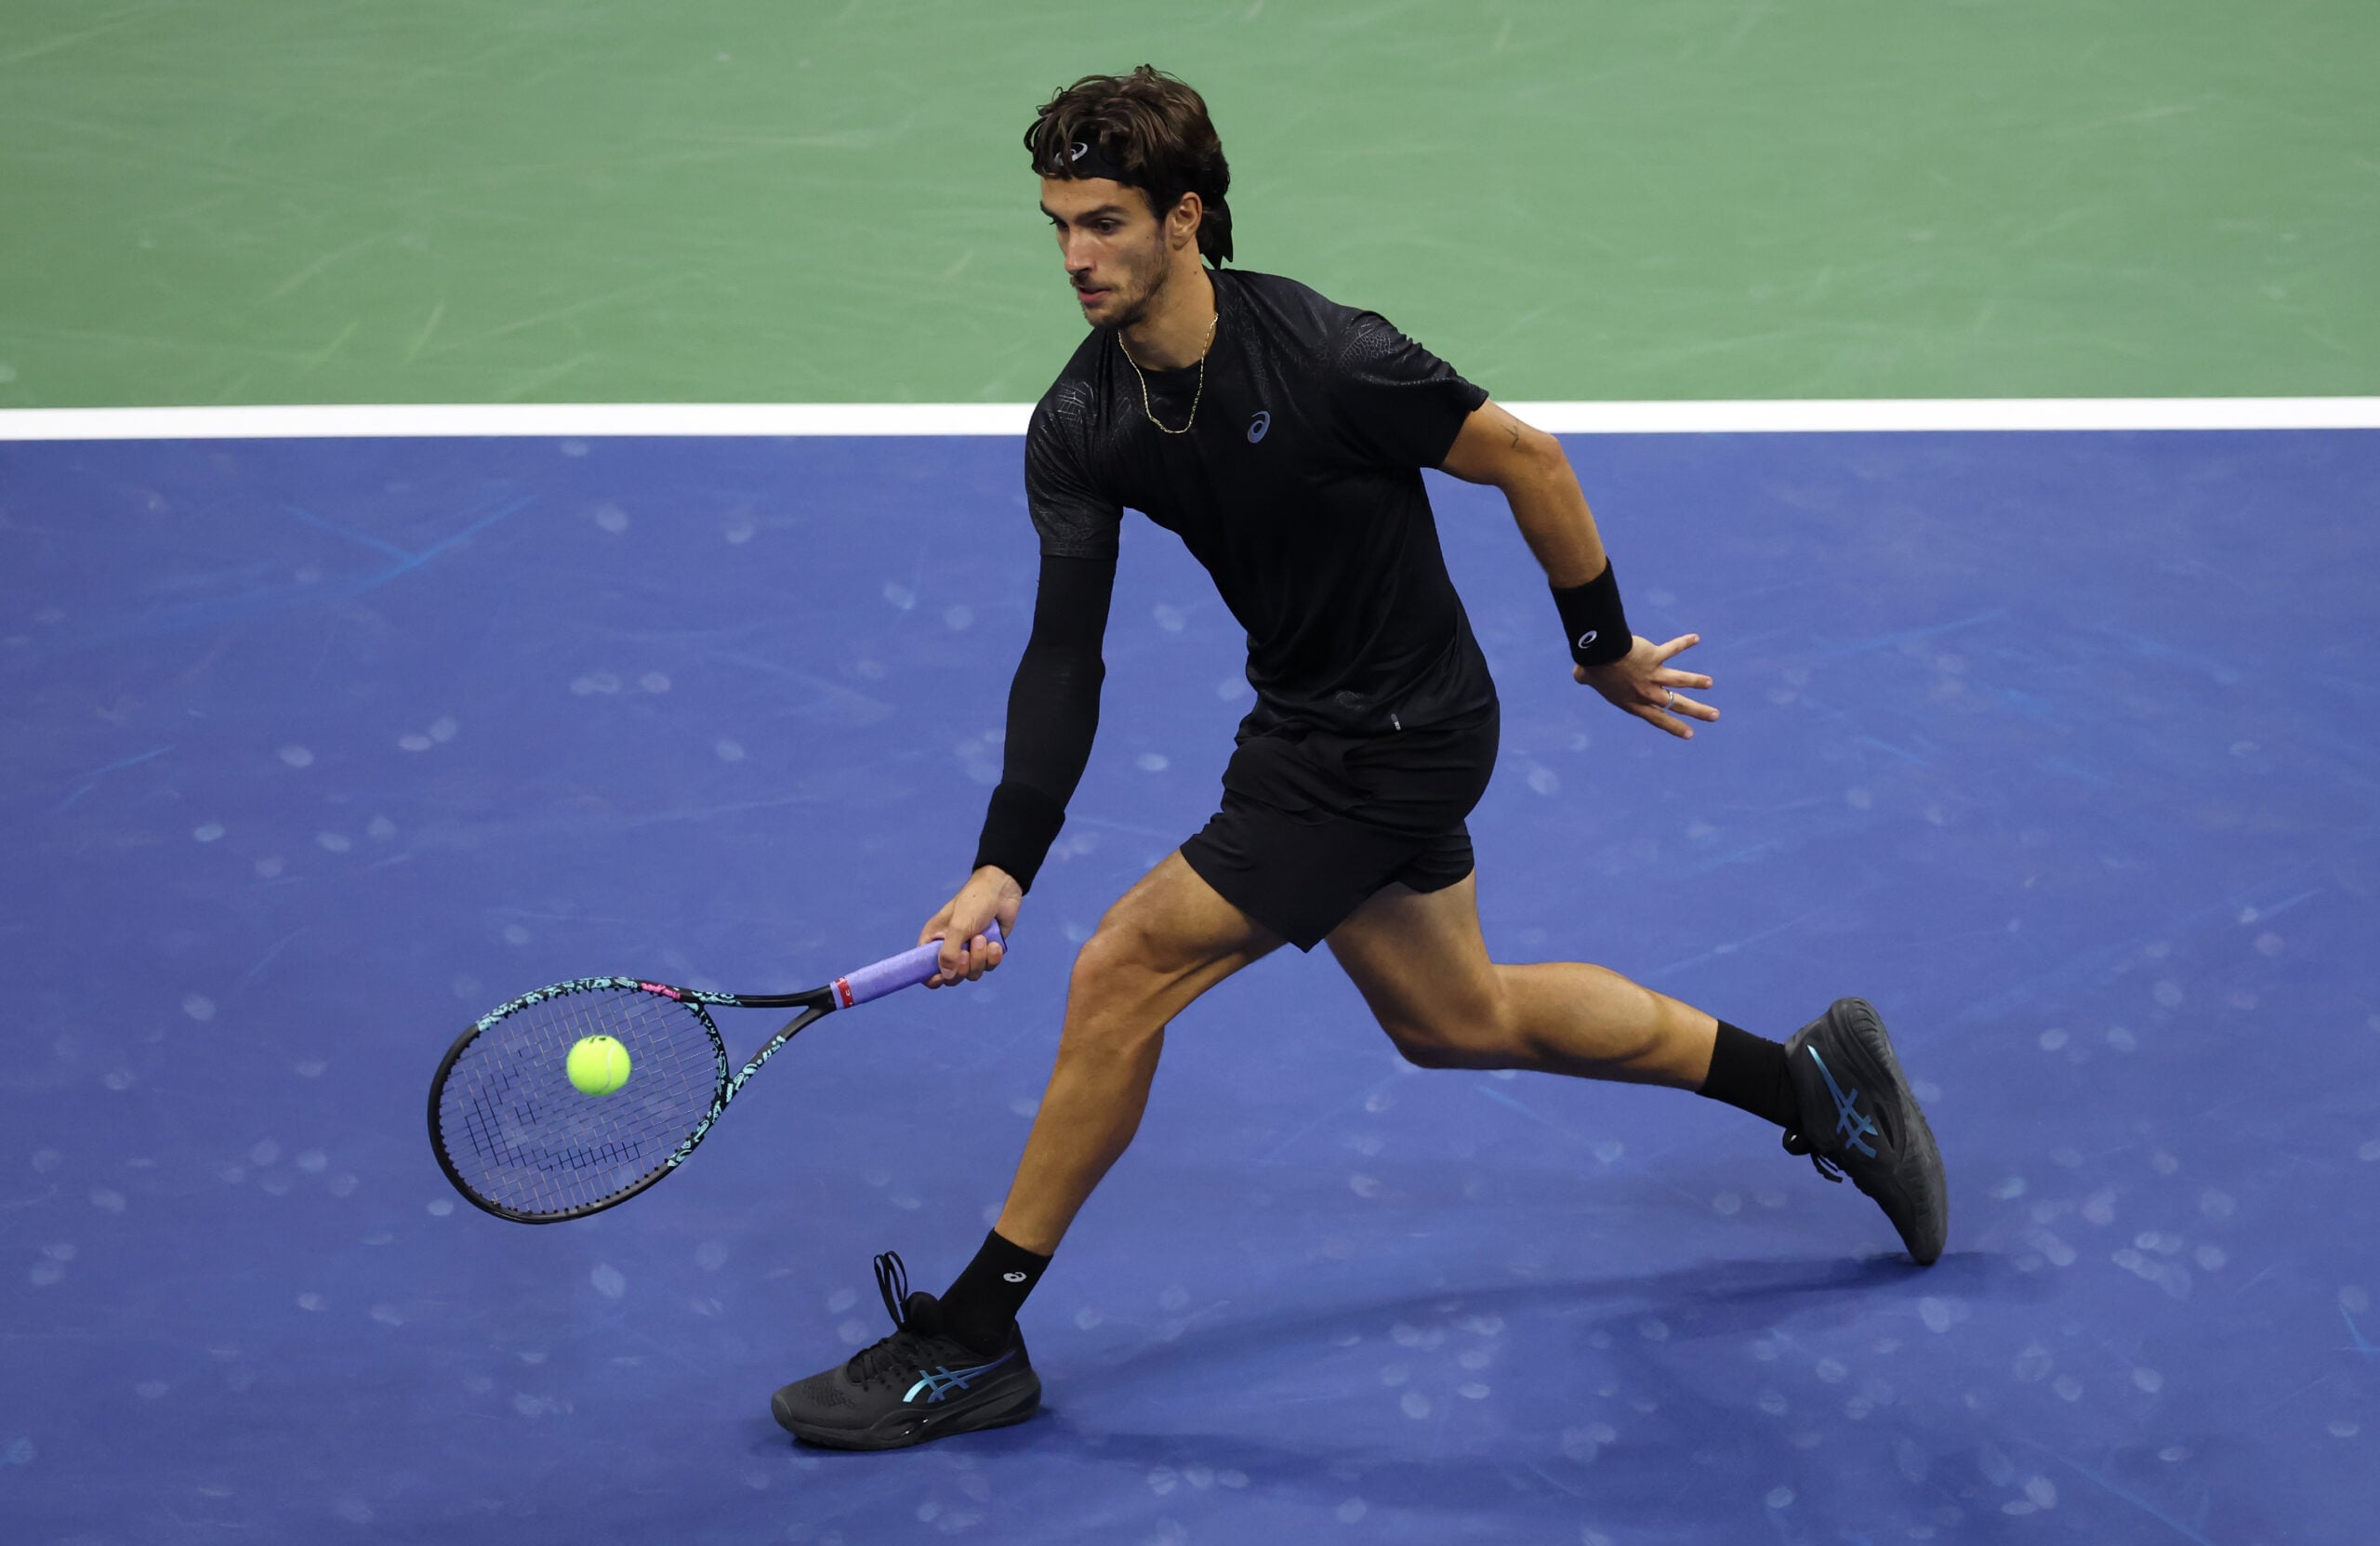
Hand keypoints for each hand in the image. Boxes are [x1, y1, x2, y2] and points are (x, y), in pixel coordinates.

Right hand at [918, 865, 1022, 987]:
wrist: (1002, 890)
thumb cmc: (974, 902)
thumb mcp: (958, 926)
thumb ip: (949, 953)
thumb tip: (947, 977)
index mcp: (934, 941)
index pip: (925, 970)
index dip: (932, 978)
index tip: (942, 977)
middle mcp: (950, 949)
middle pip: (951, 978)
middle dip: (962, 968)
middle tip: (967, 951)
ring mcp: (969, 951)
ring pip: (972, 974)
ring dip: (979, 959)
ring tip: (982, 937)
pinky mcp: (987, 952)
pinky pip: (988, 967)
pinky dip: (993, 957)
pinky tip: (995, 943)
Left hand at [1574, 632, 1718, 738]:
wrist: (1600, 655)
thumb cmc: (1592, 667)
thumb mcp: (1587, 679)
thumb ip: (1585, 680)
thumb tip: (1578, 677)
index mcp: (1633, 703)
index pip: (1658, 719)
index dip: (1674, 726)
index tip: (1689, 734)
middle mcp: (1647, 692)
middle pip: (1677, 704)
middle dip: (1697, 711)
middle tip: (1715, 715)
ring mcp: (1653, 675)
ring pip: (1681, 680)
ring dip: (1696, 681)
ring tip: (1709, 683)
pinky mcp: (1656, 657)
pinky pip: (1673, 648)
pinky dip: (1684, 642)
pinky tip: (1695, 638)